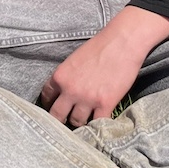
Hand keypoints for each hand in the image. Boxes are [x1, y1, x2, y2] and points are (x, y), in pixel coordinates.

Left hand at [39, 7, 168, 127]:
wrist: (122, 42)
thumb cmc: (100, 46)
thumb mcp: (74, 60)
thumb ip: (67, 77)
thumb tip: (64, 92)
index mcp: (59, 77)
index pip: (46, 98)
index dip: (51, 105)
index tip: (56, 108)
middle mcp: (70, 90)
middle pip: (57, 116)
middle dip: (60, 120)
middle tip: (67, 121)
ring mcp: (87, 99)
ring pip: (77, 122)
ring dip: (81, 122)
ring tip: (85, 121)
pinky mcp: (105, 104)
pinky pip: (97, 123)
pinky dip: (98, 125)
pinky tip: (100, 123)